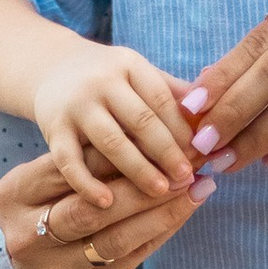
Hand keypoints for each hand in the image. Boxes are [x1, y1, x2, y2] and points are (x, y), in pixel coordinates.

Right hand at [0, 145, 207, 268]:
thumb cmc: (47, 210)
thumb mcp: (46, 180)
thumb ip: (83, 156)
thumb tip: (146, 125)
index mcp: (14, 196)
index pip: (70, 167)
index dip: (115, 152)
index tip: (154, 132)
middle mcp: (29, 236)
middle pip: (93, 207)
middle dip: (142, 183)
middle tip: (182, 163)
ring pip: (118, 237)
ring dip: (162, 210)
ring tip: (195, 184)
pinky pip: (136, 256)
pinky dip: (164, 229)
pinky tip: (187, 208)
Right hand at [27, 40, 197, 212]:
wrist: (52, 69)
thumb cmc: (110, 80)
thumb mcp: (140, 76)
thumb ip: (174, 94)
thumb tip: (215, 116)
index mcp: (129, 65)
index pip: (162, 99)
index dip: (183, 128)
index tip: (202, 154)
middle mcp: (101, 82)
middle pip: (141, 120)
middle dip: (167, 151)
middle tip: (187, 178)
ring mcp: (75, 106)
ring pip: (111, 142)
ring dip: (138, 169)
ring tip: (160, 192)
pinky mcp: (53, 130)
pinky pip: (69, 162)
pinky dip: (87, 184)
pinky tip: (107, 204)